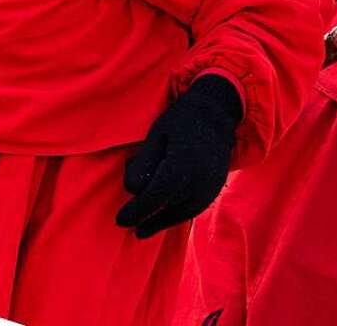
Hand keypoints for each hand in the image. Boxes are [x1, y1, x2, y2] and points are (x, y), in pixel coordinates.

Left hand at [116, 74, 241, 238]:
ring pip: (178, 211)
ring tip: (142, 223)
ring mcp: (210, 187)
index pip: (156, 195)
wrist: (216, 112)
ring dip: (159, 215)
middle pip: (165, 202)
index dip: (137, 210)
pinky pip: (190, 211)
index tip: (120, 220)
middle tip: (131, 199)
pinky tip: (155, 223)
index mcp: (183, 162)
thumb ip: (144, 164)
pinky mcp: (214, 191)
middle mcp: (200, 179)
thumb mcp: (156, 135)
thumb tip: (132, 191)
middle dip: (145, 204)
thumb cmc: (182, 120)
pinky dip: (173, 216)